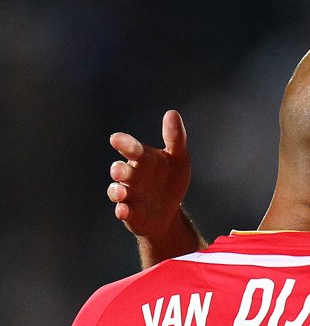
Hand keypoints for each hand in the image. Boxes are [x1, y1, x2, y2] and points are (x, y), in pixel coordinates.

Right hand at [108, 109, 191, 237]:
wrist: (169, 212)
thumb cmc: (170, 180)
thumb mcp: (178, 159)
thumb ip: (175, 137)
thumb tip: (172, 113)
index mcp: (142, 159)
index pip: (132, 148)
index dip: (124, 144)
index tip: (116, 139)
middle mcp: (131, 175)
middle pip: (121, 170)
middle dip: (119, 170)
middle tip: (118, 170)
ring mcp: (128, 194)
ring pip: (117, 190)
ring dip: (116, 191)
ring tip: (121, 192)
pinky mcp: (129, 213)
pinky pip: (123, 211)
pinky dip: (122, 211)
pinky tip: (124, 211)